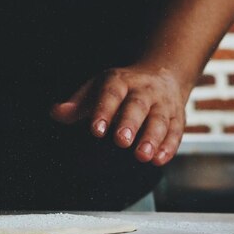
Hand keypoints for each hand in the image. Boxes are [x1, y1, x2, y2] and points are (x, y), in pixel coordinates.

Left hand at [50, 65, 190, 165]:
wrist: (165, 73)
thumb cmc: (121, 88)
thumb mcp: (97, 88)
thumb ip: (77, 104)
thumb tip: (56, 112)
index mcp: (119, 82)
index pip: (111, 95)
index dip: (103, 111)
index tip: (96, 130)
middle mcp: (143, 91)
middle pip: (137, 106)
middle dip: (130, 124)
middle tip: (121, 142)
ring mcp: (162, 104)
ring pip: (159, 120)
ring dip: (152, 138)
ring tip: (142, 156)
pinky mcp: (177, 117)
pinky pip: (175, 131)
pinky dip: (169, 146)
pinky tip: (159, 160)